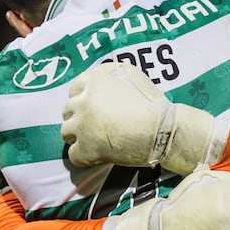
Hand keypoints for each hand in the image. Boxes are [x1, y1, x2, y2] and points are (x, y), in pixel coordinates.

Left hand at [61, 62, 229, 173]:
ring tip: (97, 141)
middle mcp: (83, 101)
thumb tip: (95, 76)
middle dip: (78, 118)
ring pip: (66, 132)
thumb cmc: (151, 103)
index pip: (74, 89)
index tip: (91, 109)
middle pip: (67, 111)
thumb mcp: (130, 73)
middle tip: (94, 126)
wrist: (163, 130)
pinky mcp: (86, 149)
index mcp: (93, 82)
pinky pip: (74, 155)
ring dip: (79, 137)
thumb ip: (108, 73)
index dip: (82, 100)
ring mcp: (82, 126)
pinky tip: (98, 155)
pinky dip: (84, 157)